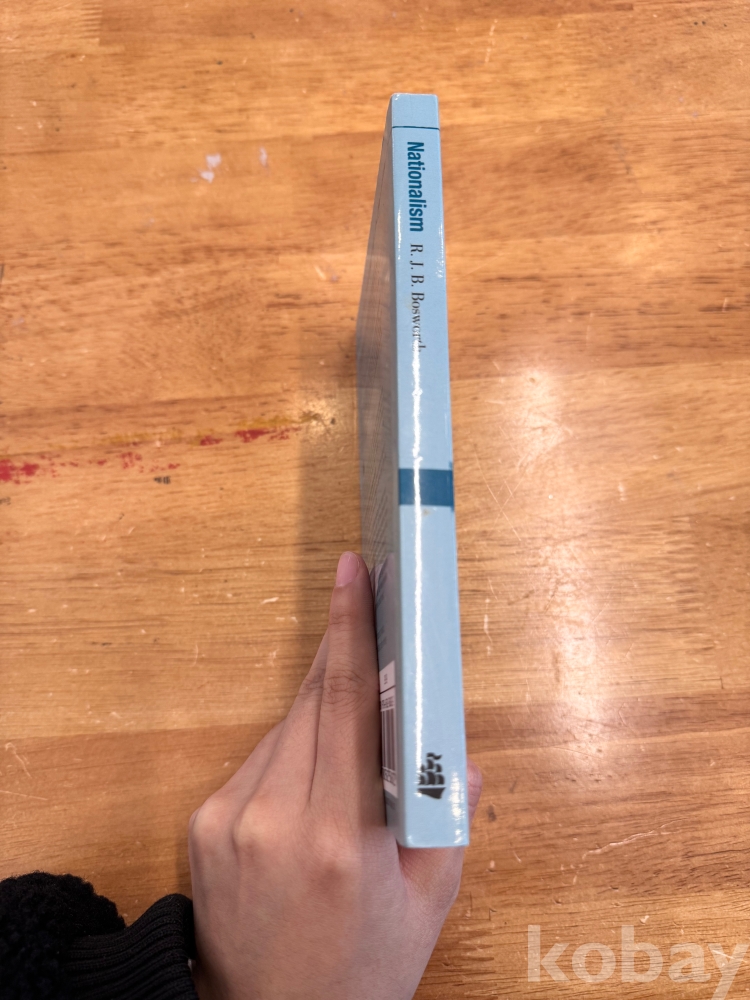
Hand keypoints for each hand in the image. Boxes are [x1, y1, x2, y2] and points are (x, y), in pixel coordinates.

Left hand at [188, 551, 481, 999]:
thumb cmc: (358, 970)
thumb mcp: (426, 905)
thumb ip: (451, 821)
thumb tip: (464, 755)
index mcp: (341, 837)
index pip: (350, 703)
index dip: (353, 627)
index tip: (354, 572)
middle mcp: (276, 817)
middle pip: (318, 699)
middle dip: (345, 651)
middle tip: (369, 605)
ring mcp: (231, 817)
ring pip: (289, 726)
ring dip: (325, 712)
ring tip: (355, 742)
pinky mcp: (203, 822)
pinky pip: (261, 757)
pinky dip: (294, 750)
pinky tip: (315, 781)